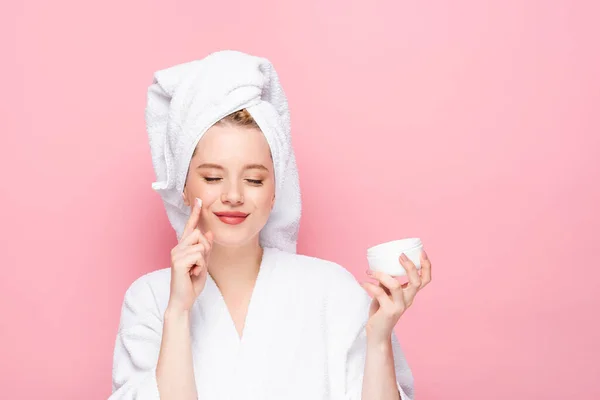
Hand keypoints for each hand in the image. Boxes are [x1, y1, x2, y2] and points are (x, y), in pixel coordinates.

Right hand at [168, 198, 213, 312]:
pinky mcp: (178, 261)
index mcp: (183, 247)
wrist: (183, 300)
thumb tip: (208, 232)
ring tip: (195, 271)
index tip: (198, 200)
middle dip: (206, 249)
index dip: (194, 213)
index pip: (190, 227)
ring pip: (201, 245)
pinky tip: (193, 274)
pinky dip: (201, 266)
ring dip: (203, 260)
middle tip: (199, 265)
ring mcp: (176, 253)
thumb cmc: (192, 283)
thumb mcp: (203, 263)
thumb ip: (206, 249)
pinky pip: (199, 255)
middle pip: (199, 234)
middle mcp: (177, 247)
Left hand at [362, 251, 431, 342]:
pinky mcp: (388, 311)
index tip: (421, 253)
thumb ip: (386, 282)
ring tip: (370, 271)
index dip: (427, 266)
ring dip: (381, 274)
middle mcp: (408, 300)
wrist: (378, 334)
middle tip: (400, 255)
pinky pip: (379, 293)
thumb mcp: (386, 293)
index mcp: (410, 294)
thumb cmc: (381, 311)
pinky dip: (369, 285)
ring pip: (396, 285)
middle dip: (410, 266)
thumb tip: (380, 267)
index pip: (425, 280)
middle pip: (416, 281)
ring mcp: (399, 306)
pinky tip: (362, 283)